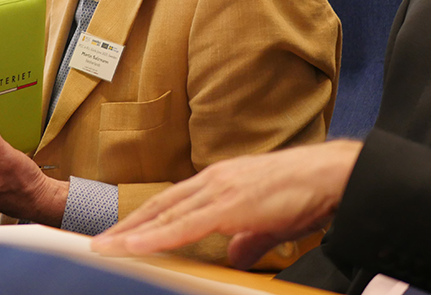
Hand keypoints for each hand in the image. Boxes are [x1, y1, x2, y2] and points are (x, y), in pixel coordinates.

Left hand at [91, 140, 362, 268]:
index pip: (172, 202)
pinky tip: (135, 246)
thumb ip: (247, 239)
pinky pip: (184, 225)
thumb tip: (236, 255)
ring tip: (104, 247)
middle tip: (97, 242)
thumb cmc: (305, 194)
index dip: (144, 218)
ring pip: (164, 214)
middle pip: (159, 206)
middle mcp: (214, 180)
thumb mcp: (269, 222)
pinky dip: (156, 236)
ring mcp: (220, 189)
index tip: (120, 233)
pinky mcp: (230, 203)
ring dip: (132, 233)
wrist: (332, 175)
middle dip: (127, 226)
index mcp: (220, 182)